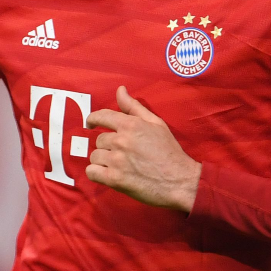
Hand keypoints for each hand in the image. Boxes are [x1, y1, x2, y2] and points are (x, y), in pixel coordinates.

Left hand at [85, 86, 201, 211]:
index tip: (91, 124)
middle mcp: (121, 140)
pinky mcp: (114, 179)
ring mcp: (117, 160)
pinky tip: (108, 175)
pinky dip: (97, 174)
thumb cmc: (169, 151)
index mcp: (131, 125)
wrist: (179, 180)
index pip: (101, 116)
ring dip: (103, 161)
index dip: (93, 119)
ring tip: (118, 165)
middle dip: (107, 146)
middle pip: (99, 140)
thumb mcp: (156, 123)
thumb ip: (134, 107)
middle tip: (121, 154)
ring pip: (94, 156)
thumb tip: (120, 90)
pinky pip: (92, 172)